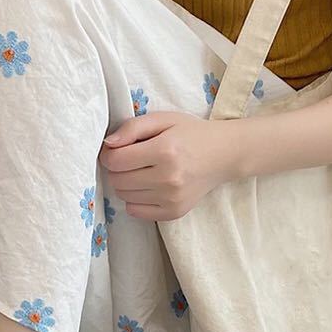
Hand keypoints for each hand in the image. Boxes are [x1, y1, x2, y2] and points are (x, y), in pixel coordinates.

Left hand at [99, 112, 239, 221]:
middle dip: (116, 170)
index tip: (115, 150)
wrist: (223, 155)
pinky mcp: (174, 212)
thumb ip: (132, 128)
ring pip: (125, 197)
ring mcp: (171, 199)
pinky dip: (134, 200)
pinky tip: (146, 187)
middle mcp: (168, 178)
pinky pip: (136, 212)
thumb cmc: (191, 134)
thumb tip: (108, 145)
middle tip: (128, 160)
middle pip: (118, 181)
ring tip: (140, 172)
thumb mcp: (163, 119)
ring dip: (126, 184)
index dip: (108, 155)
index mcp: (165, 151)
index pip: (116, 161)